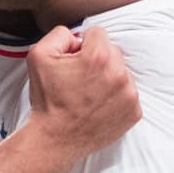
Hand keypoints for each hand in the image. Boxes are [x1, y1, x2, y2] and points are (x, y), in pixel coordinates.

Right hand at [27, 25, 140, 153]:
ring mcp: (129, 95)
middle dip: (97, 60)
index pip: (97, 33)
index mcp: (99, 57)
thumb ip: (59, 34)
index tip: (74, 63)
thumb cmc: (47, 100)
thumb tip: (77, 37)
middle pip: (112, 51)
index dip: (82, 46)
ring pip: (121, 72)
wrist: (55, 139)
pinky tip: (98, 105)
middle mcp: (119, 74)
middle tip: (79, 79)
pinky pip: (127, 93)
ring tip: (88, 94)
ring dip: (108, 78)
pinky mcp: (134, 112)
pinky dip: (115, 97)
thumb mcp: (39, 55)